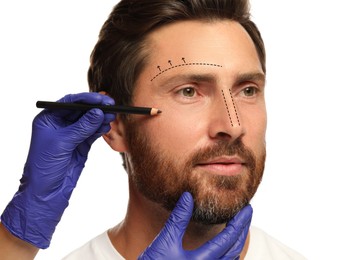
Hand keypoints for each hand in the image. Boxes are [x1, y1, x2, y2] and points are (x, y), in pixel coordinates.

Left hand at [1, 92, 115, 248]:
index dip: (86, 99)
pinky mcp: (80, 145)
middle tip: (111, 104)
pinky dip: (100, 129)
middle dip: (96, 108)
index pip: (69, 102)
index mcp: (49, 119)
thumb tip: (98, 112)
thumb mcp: (62, 143)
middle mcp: (60, 124)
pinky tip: (107, 125)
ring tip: (113, 115)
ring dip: (101, 118)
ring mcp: (72, 135)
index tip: (100, 98)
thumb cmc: (44, 167)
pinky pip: (92, 133)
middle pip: (81, 110)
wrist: (46, 192)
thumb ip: (81, 127)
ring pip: (89, 121)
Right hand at [138, 192, 251, 259]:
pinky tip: (224, 246)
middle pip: (235, 249)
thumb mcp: (164, 241)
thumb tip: (188, 196)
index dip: (240, 222)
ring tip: (238, 227)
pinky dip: (229, 253)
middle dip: (243, 230)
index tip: (247, 208)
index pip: (229, 239)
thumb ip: (178, 219)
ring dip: (237, 242)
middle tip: (247, 213)